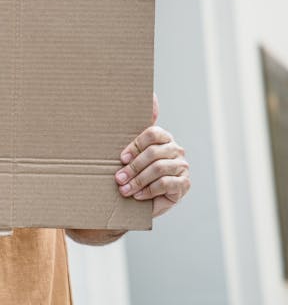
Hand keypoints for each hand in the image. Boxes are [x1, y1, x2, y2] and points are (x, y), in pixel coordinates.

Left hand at [115, 94, 190, 217]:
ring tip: (125, 189)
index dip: (135, 146)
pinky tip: (138, 195)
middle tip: (119, 178)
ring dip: (138, 180)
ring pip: (159, 168)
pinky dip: (149, 190)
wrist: (149, 200)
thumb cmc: (138, 174)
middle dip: (133, 167)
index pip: (152, 133)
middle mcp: (176, 149)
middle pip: (153, 152)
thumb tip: (143, 104)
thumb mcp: (131, 156)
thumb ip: (131, 140)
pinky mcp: (184, 183)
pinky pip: (165, 183)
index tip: (121, 159)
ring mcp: (182, 166)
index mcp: (164, 138)